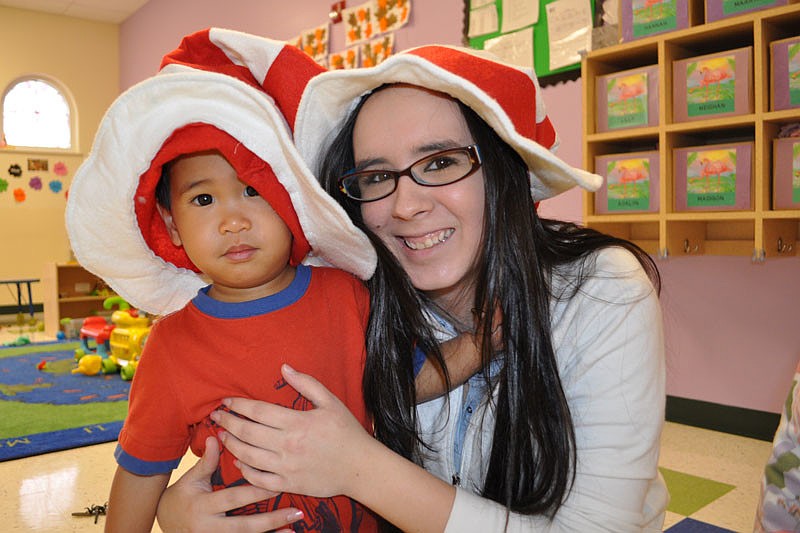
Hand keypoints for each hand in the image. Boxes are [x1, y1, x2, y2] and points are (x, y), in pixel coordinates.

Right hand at [156, 436, 303, 532]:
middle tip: (294, 510)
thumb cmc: (181, 497)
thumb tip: (215, 437)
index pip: (231, 499)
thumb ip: (205, 462)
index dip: (254, 493)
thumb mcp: (190, 480)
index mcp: (203, 506)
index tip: (277, 486)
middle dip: (269, 519)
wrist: (166, 524)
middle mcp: (209, 527)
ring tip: (293, 526)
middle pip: (243, 525)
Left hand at [212, 364, 374, 498]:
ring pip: (248, 456)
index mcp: (297, 423)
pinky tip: (238, 461)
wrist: (360, 467)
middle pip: (248, 432)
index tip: (226, 401)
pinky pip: (259, 479)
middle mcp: (288, 445)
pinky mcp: (289, 484)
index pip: (259, 411)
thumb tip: (284, 367)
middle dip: (228, 422)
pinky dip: (245, 470)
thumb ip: (306, 384)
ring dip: (231, 445)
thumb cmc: (347, 432)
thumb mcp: (331, 402)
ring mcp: (287, 467)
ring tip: (223, 435)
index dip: (239, 405)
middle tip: (216, 416)